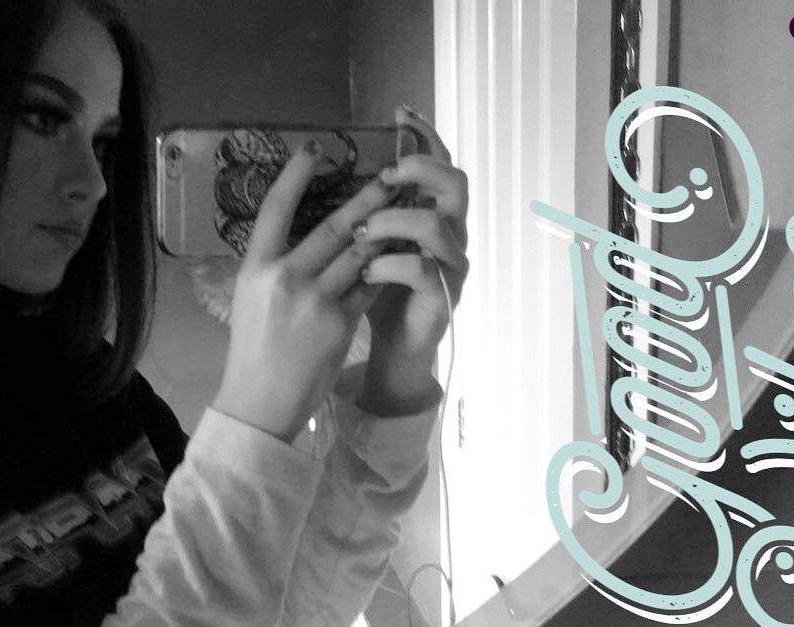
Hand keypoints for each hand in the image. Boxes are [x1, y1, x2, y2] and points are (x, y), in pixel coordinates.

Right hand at [212, 139, 398, 442]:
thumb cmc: (254, 350)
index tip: (314, 148)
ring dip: (385, 231)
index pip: (274, 210)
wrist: (261, 403)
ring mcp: (315, 301)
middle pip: (333, 227)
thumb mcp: (251, 299)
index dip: (294, 176)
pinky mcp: (341, 323)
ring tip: (403, 211)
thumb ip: (274, 267)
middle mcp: (284, 278)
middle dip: (367, 199)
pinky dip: (386, 267)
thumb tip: (302, 236)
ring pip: (361, 254)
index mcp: (255, 268)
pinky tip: (400, 254)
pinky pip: (370, 285)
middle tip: (389, 175)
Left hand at [357, 106, 468, 413]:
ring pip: (436, 224)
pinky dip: (389, 265)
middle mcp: (452, 233)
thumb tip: (337, 163)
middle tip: (385, 176)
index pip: (441, 162)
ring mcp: (452, 264)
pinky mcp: (443, 296)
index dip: (425, 135)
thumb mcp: (371, 240)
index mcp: (435, 213)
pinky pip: (423, 270)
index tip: (400, 113)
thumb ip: (369, 206)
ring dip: (393, 221)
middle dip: (419, 169)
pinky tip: (366, 271)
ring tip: (361, 232)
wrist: (393, 346)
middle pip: (456, 182)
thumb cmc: (380, 289)